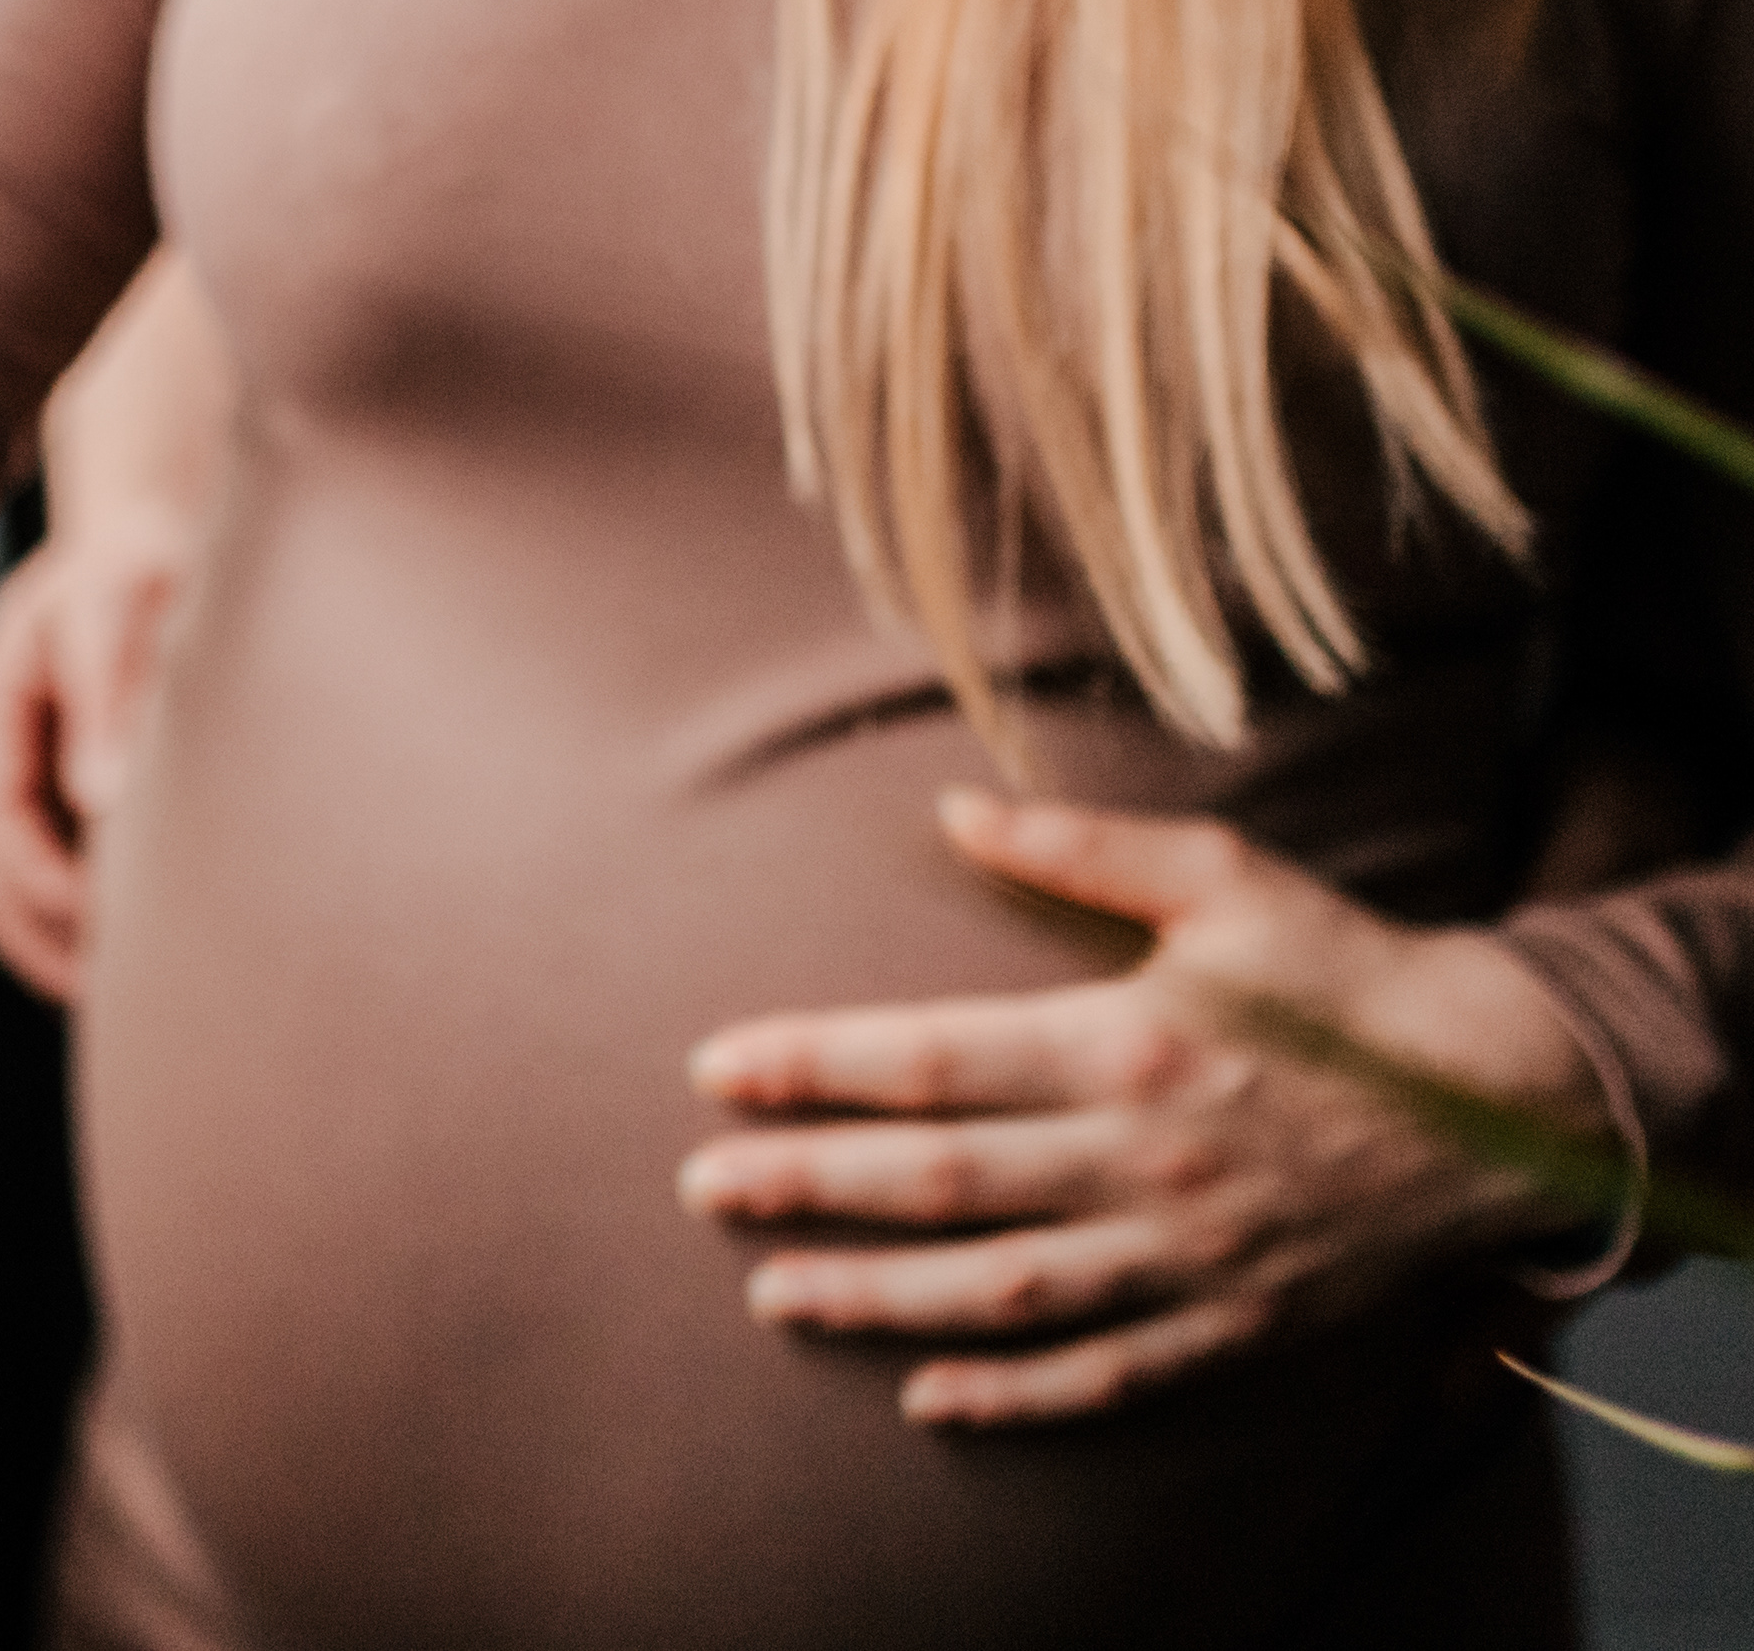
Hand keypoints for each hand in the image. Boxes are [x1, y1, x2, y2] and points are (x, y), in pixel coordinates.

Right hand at [0, 520, 182, 1002]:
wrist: (141, 539)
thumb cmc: (129, 568)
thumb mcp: (113, 611)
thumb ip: (104, 696)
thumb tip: (99, 797)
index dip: (41, 878)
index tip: (106, 916)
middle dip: (45, 940)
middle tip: (121, 991)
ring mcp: (23, 788)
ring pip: (15, 896)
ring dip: (60, 946)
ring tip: (132, 992)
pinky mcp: (62, 803)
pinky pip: (56, 883)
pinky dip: (86, 924)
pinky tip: (148, 946)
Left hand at [677, 789, 1611, 1427]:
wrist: (1506, 1094)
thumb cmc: (1345, 971)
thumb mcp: (1225, 876)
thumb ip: (1081, 849)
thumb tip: (954, 809)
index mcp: (1131, 1042)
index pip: (934, 1061)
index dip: (814, 1067)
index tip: (717, 1070)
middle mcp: (1149, 1159)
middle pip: (944, 1180)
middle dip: (810, 1184)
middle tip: (702, 1186)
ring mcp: (1193, 1255)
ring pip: (1005, 1290)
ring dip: (880, 1297)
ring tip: (775, 1293)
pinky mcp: (1240, 1325)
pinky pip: (1112, 1373)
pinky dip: (1019, 1394)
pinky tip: (931, 1398)